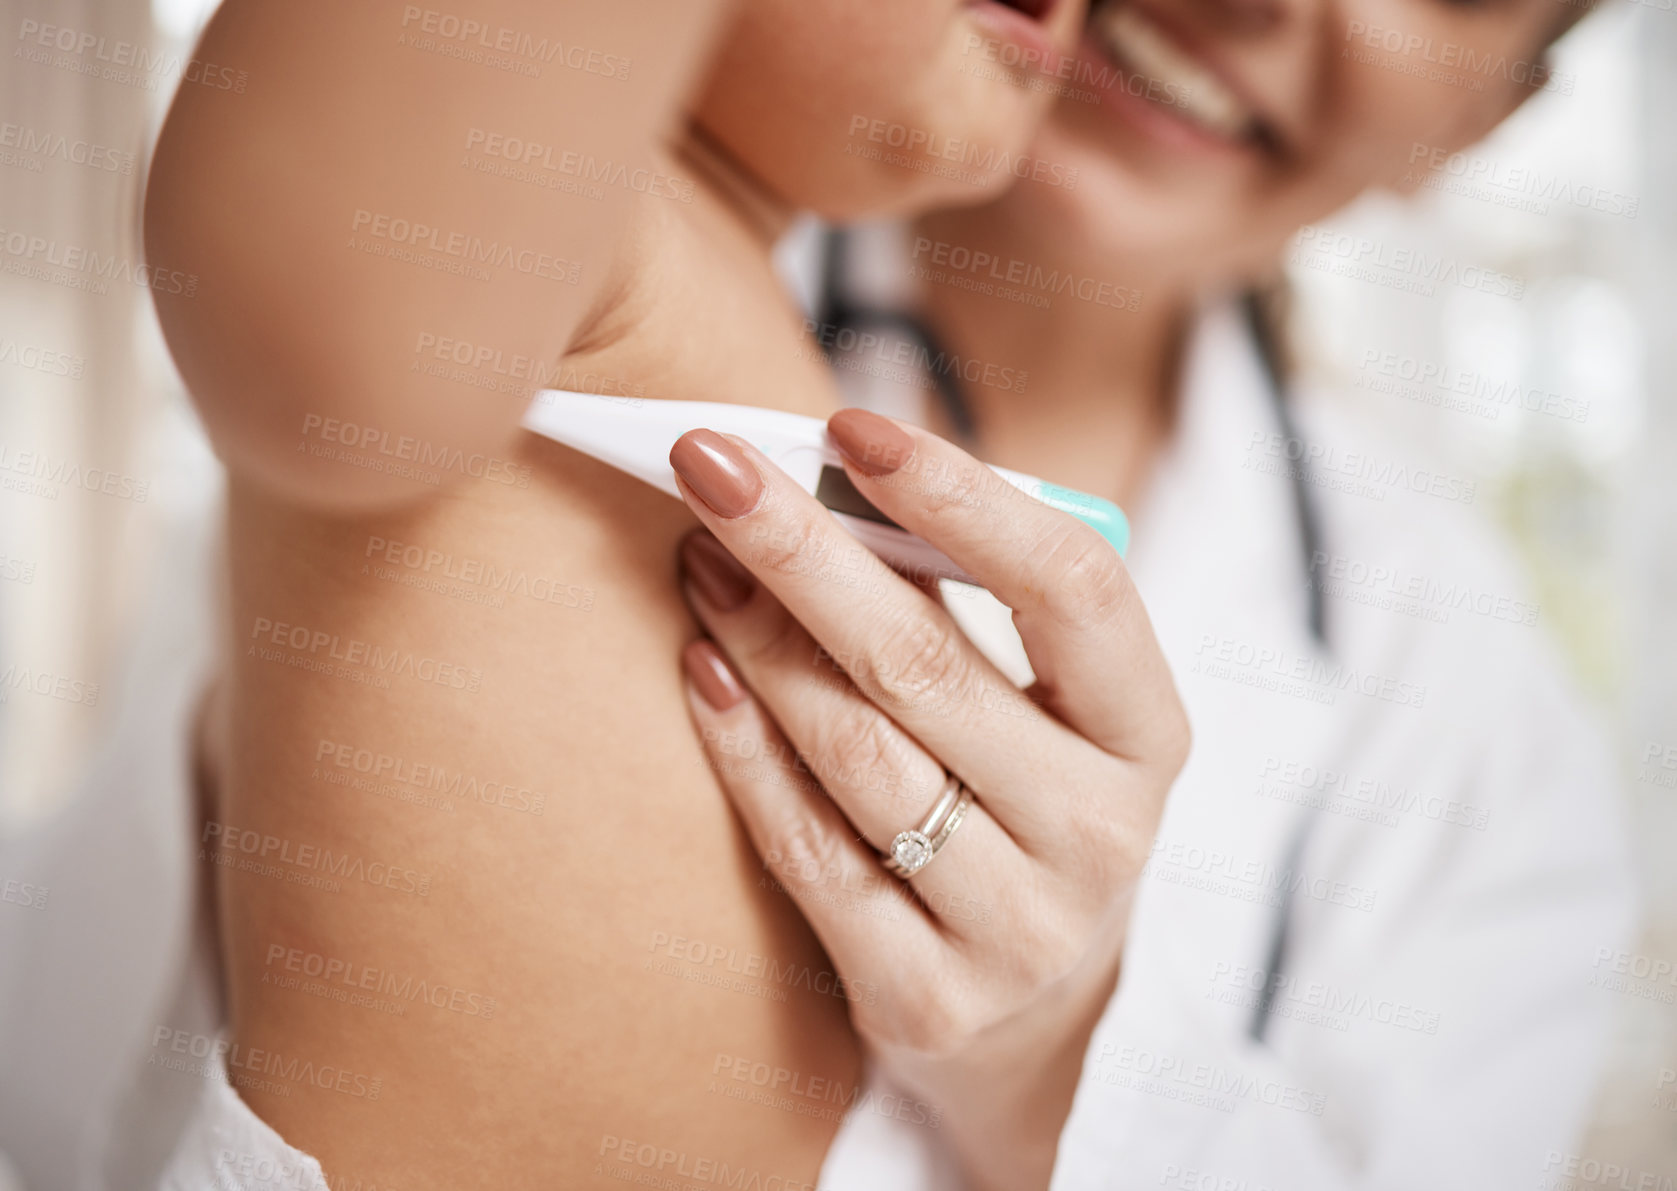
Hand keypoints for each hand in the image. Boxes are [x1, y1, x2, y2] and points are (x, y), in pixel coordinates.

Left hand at [670, 410, 1188, 1190]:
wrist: (1042, 1016)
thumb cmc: (1028, 804)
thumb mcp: (1049, 710)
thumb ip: (972, 605)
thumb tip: (826, 473)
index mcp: (1147, 735)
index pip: (1073, 589)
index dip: (960, 498)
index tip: (851, 424)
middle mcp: (1099, 833)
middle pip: (926, 666)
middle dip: (801, 549)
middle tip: (709, 463)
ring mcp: (1017, 929)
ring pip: (854, 753)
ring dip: (758, 637)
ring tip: (697, 556)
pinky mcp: (925, 997)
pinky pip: (805, 850)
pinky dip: (742, 749)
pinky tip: (702, 666)